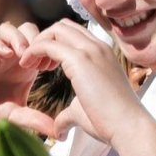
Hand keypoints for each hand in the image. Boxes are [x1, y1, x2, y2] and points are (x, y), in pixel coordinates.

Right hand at [0, 22, 57, 140]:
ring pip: (6, 29)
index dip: (48, 49)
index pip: (39, 43)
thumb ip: (33, 120)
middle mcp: (7, 56)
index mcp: (22, 66)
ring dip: (18, 38)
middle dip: (36, 40)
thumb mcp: (14, 117)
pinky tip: (5, 54)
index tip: (51, 67)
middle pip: (26, 29)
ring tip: (23, 54)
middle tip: (38, 60)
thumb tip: (57, 133)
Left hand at [21, 20, 144, 146]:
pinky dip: (33, 50)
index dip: (54, 44)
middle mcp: (98, 47)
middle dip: (44, 39)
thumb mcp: (84, 112)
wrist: (128, 127)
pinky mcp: (81, 59)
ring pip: (56, 29)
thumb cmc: (109, 123)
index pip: (74, 33)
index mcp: (103, 54)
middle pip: (63, 26)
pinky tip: (26, 66)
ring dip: (37, 43)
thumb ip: (68, 115)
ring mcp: (91, 50)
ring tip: (28, 64)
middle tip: (34, 62)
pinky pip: (48, 43)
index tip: (44, 65)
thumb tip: (59, 129)